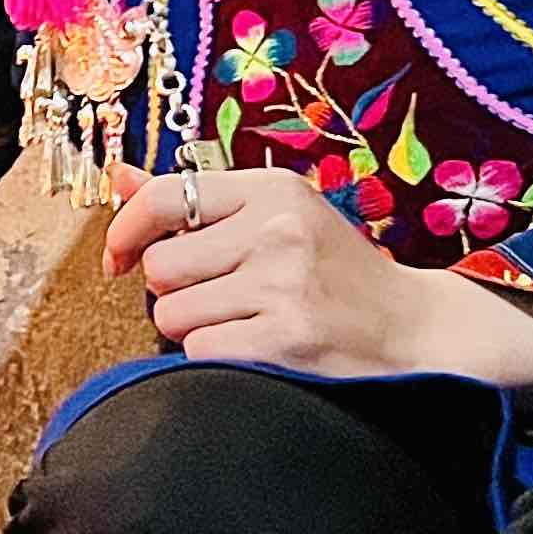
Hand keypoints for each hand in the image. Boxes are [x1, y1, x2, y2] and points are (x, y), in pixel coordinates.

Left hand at [100, 159, 448, 378]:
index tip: (117, 258)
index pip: (164, 196)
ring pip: (171, 313)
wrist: (414, 328)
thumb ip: (197, 202)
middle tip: (223, 296)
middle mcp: (278, 229)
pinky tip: (255, 347)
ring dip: (194, 328)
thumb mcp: (277, 218)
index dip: (125, 230)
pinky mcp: (286, 338)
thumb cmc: (334, 273)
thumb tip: (118, 176)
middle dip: (177, 290)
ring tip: (244, 322)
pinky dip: (215, 357)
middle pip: (160, 267)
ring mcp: (284, 284)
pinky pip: (198, 351)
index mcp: (274, 189)